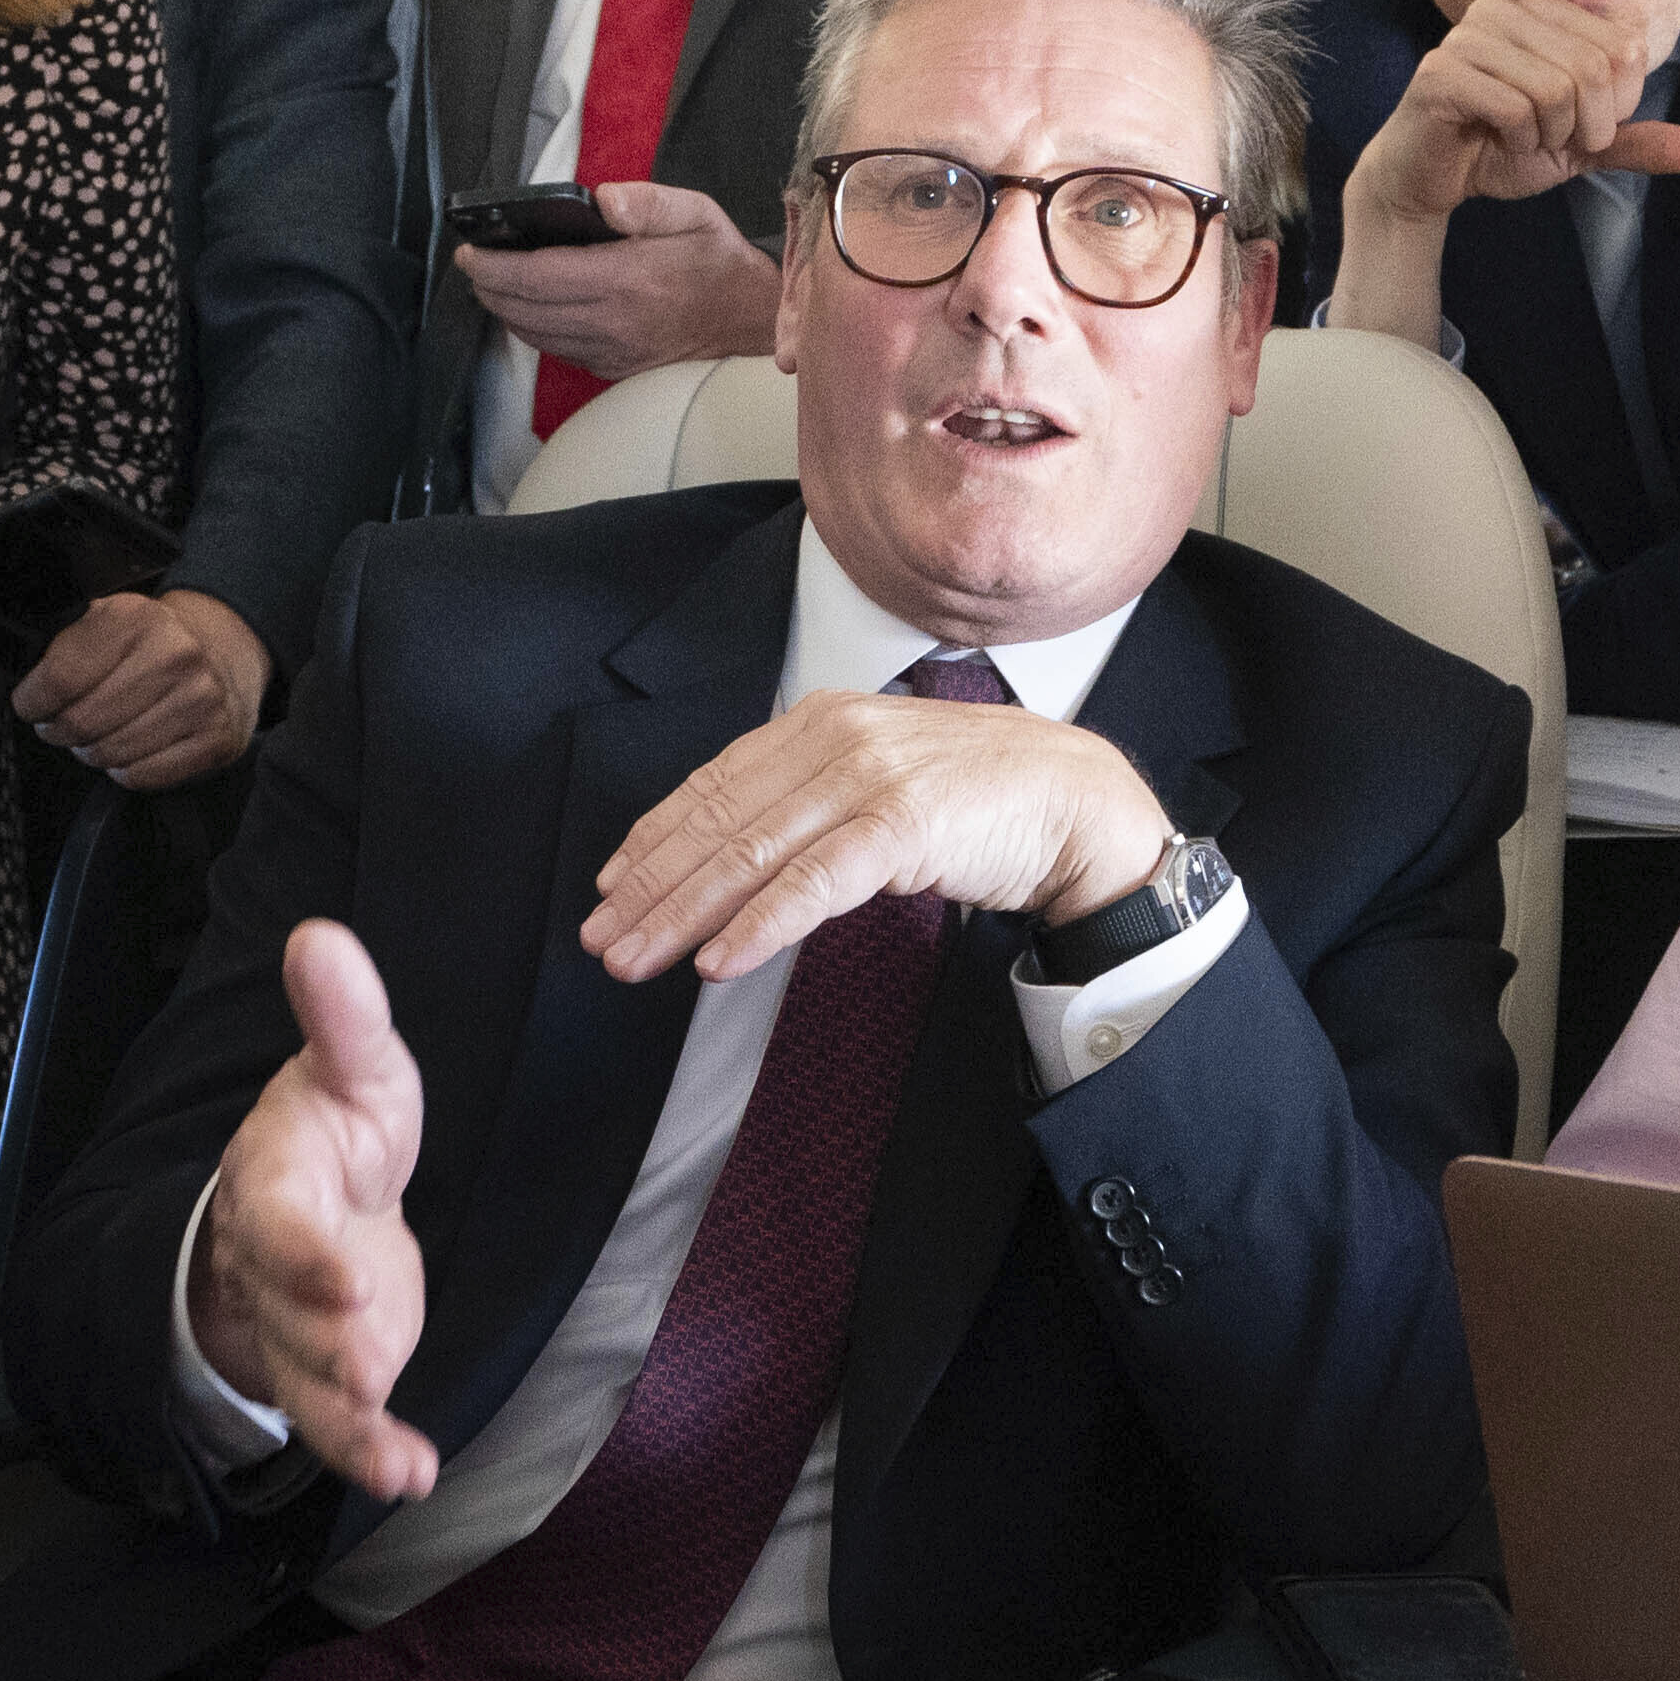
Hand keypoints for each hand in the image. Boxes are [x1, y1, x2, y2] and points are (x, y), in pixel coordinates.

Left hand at [14, 587, 268, 789]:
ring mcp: (201, 699)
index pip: (57, 680)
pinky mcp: (217, 739)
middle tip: (67, 722)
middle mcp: (173, 654)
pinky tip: (133, 744)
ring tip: (103, 731)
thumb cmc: (144, 644)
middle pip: (82, 723)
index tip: (34, 703)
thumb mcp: (88, 629)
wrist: (225, 651)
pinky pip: (143, 776)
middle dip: (62, 730)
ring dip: (94, 751)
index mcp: (132, 617)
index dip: (33, 702)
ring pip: (110, 755)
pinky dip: (126, 769)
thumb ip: (17, 649)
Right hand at [194, 920, 439, 1498]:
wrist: (312, 1198)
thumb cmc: (338, 1127)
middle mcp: (274, 1263)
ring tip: (391, 1446)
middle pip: (288, 1309)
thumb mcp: (355, 1066)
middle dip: (325, 1336)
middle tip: (366, 1357)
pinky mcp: (333, 1370)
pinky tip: (410, 1475)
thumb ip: (343, 1016)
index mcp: (275, 1180)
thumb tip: (321, 934)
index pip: (278, 1219)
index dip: (304, 1250)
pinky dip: (372, 1453)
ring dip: (347, 1412)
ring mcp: (299, 1325)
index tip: (347, 1271)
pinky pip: (341, 1421)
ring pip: (308, 1377)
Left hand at [451, 180, 777, 382]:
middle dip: (488, 286)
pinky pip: (557, 350)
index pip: (537, 276)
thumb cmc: (719, 262)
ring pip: (534, 334)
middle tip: (472, 263)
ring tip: (491, 283)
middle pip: (524, 308)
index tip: (469, 250)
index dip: (494, 265)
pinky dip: (531, 330)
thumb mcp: (696, 213)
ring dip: (504, 309)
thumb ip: (648, 201)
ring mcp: (611, 350)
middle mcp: (613, 321)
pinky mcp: (614, 367)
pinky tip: (527, 309)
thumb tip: (603, 198)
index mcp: (627, 279)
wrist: (752, 319)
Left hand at [586, 693, 1175, 985]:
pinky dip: (758, 925)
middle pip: (717, 820)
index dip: (653, 838)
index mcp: (821, 718)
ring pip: (750, 854)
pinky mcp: (903, 823)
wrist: (1078, 800)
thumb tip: (737, 849)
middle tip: (600, 939)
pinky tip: (717, 961)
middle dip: (650, 887)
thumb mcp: (880, 778)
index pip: (713, 782)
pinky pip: (813, 883)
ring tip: (637, 959)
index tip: (609, 885)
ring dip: (683, 914)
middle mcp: (834, 736)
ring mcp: (869, 776)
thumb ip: (813, 796)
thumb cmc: (981, 797)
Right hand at [1326, 0, 1679, 351]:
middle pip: (1593, 68)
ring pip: (1555, 88)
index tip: (1577, 125)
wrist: (1428, 180)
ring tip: (1520, 138)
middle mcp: (1505, 10)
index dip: (1614, 105)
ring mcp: (1468, 37)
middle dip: (1584, 125)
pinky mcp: (1440, 73)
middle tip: (1551, 140)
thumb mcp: (1579, 144)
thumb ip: (1633, 140)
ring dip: (1548, 135)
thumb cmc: (1500, 149)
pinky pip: (1514, 108)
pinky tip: (1493, 141)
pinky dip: (1515, 141)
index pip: (1623, 47)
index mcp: (1543, 12)